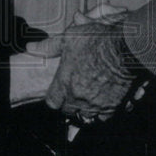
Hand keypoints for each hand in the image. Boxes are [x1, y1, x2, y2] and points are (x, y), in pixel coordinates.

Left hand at [27, 5, 143, 122]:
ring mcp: (95, 104)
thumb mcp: (69, 38)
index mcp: (64, 83)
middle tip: (76, 94)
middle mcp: (78, 97)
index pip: (52, 102)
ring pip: (85, 116)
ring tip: (89, 100)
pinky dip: (102, 112)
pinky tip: (103, 103)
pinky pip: (103, 117)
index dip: (55, 98)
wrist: (125, 48)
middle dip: (70, 104)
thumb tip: (30, 48)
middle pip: (68, 111)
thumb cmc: (97, 41)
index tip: (59, 93)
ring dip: (85, 110)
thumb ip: (49, 46)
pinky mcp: (111, 106)